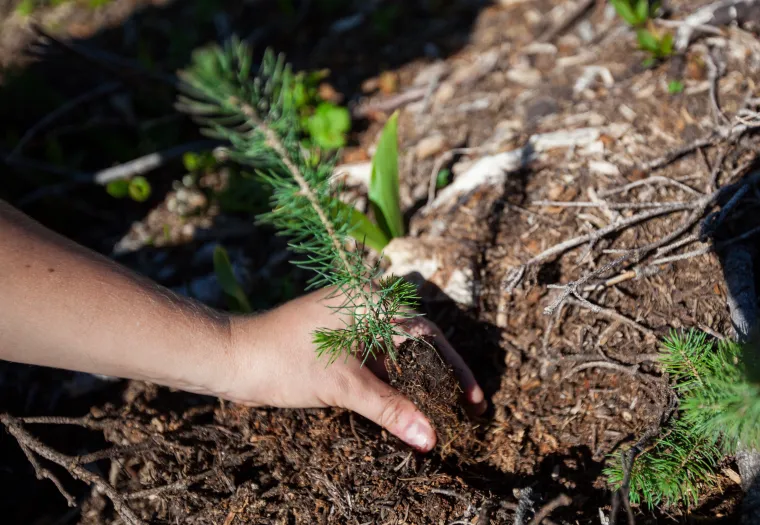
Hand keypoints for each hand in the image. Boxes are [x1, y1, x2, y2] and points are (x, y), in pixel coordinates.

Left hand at [218, 288, 485, 451]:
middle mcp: (363, 308)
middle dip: (438, 378)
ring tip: (436, 416)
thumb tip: (430, 437)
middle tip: (462, 410)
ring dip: (412, 386)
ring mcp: (348, 327)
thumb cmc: (281, 359)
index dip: (454, 367)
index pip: (426, 333)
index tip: (473, 399)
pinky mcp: (336, 345)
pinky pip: (373, 365)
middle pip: (414, 344)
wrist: (229, 359)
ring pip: (394, 357)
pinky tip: (401, 413)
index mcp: (369, 301)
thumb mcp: (342, 385)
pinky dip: (387, 388)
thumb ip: (389, 409)